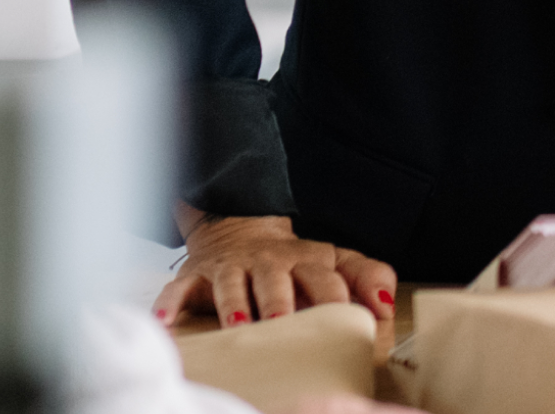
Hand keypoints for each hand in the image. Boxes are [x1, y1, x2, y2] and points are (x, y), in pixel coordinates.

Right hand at [156, 210, 398, 327]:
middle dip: (279, 300)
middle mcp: (267, 262)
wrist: (238, 228)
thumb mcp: (334, 260)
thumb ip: (368, 276)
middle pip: (275, 280)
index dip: (335, 295)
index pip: (325, 277)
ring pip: (231, 284)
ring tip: (236, 326)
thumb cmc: (294, 260)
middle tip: (281, 322)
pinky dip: (170, 304)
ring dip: (233, 305)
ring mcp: (231, 267)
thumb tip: (388, 306)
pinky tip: (166, 323)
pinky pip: (179, 288)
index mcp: (306, 260)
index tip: (347, 316)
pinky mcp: (197, 275)